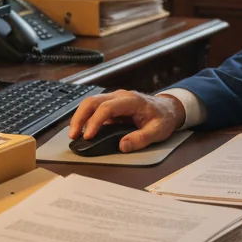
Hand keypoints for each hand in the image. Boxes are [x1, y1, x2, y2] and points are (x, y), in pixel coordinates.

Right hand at [68, 90, 185, 152]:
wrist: (169, 108)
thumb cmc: (164, 118)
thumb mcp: (158, 131)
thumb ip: (141, 138)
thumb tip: (123, 145)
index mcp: (131, 101)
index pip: (107, 108)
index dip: (95, 121)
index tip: (88, 136)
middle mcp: (120, 96)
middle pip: (93, 101)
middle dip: (80, 117)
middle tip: (73, 135)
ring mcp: (115, 99)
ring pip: (90, 103)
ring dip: (79, 117)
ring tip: (73, 134)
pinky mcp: (112, 106)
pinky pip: (94, 109)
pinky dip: (85, 118)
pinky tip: (81, 130)